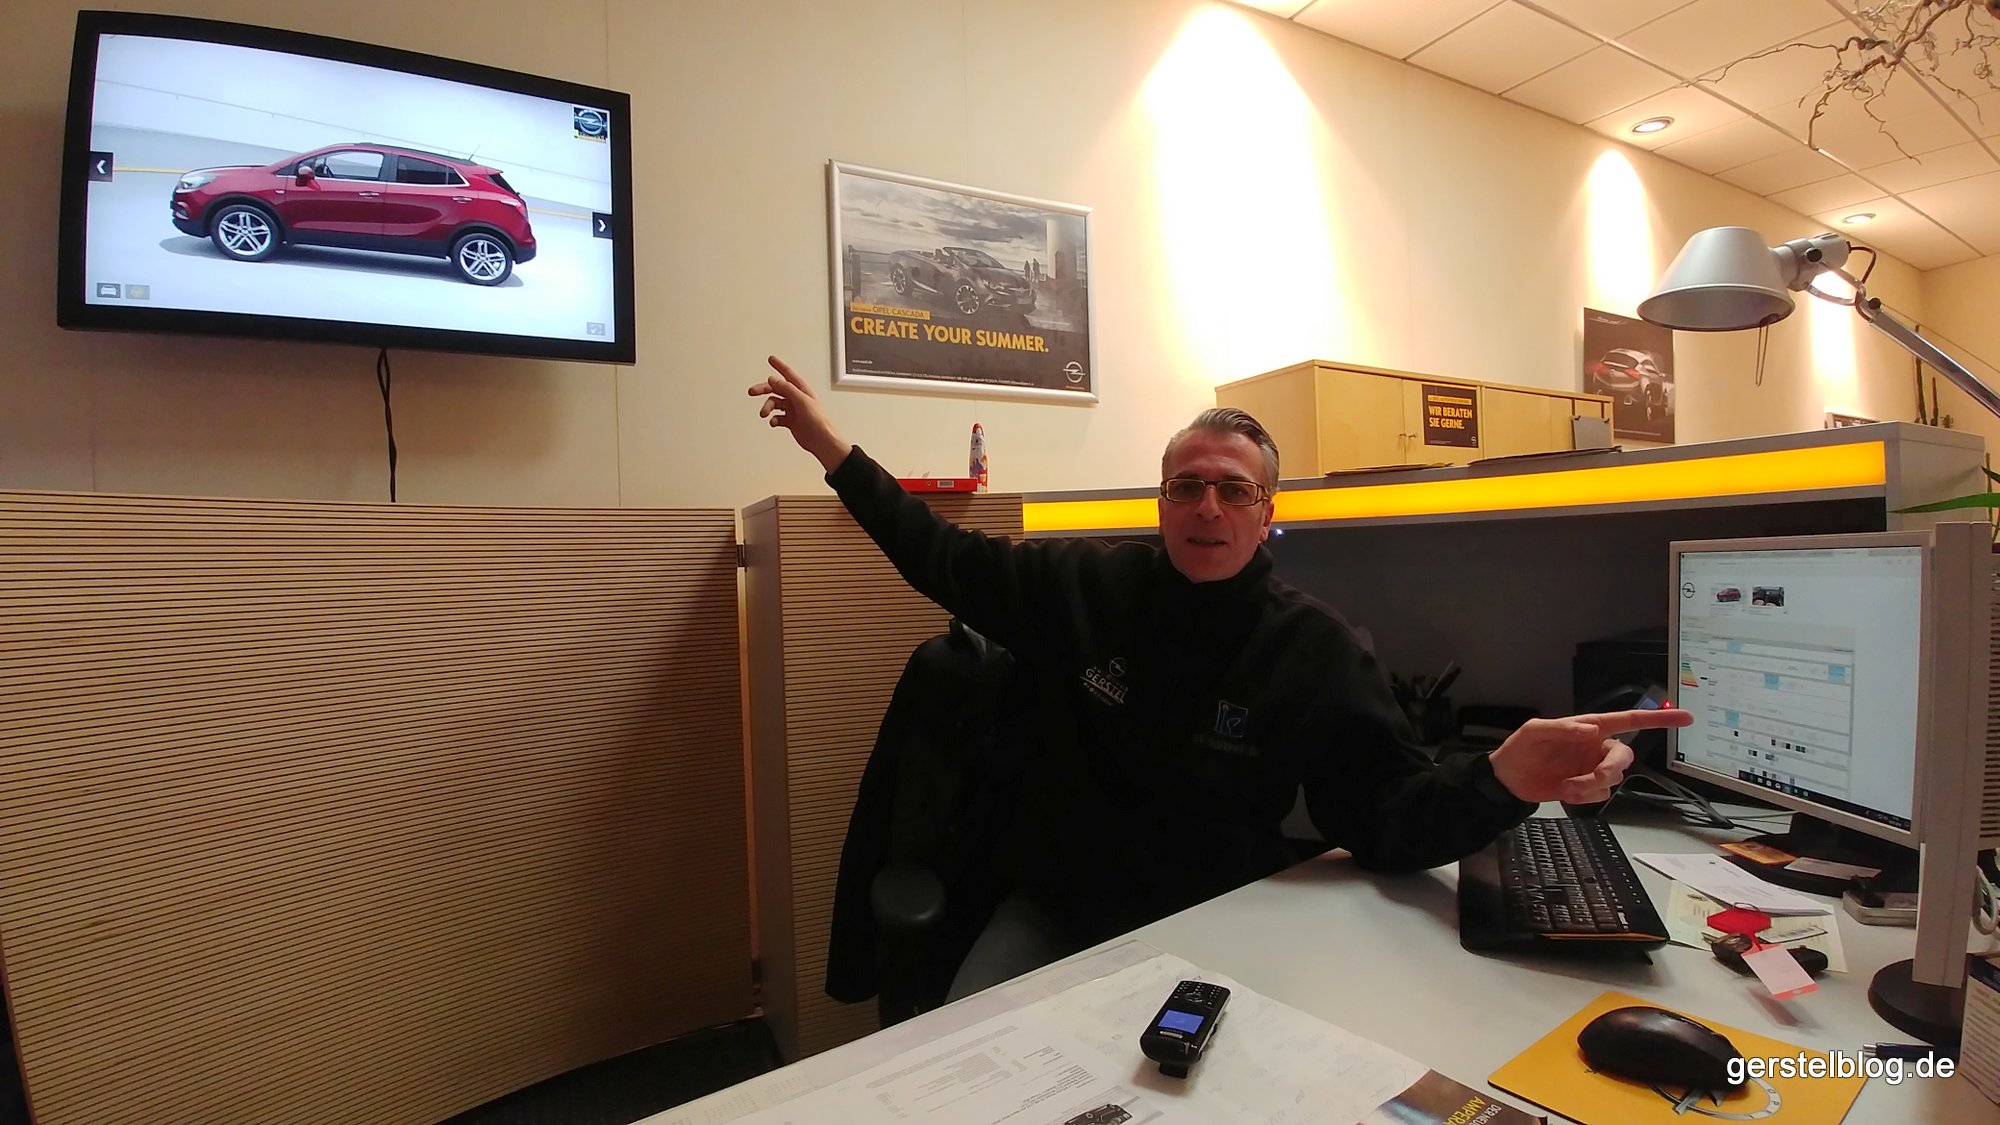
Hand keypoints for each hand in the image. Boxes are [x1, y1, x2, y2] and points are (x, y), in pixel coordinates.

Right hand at [750, 355, 850, 471]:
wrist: (822, 441)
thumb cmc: (818, 421)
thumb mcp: (802, 401)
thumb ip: (787, 389)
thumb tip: (773, 379)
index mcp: (801, 390)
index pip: (788, 374)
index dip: (779, 365)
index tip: (771, 358)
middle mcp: (796, 398)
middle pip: (776, 389)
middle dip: (764, 389)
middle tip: (752, 391)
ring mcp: (793, 410)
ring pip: (775, 404)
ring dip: (767, 408)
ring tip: (764, 414)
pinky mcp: (790, 421)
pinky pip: (777, 417)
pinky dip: (773, 419)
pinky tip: (773, 422)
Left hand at [1488, 707, 1692, 803]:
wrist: (1508, 780)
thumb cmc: (1519, 749)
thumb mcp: (1534, 732)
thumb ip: (1562, 728)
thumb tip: (1591, 731)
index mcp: (1588, 727)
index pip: (1629, 720)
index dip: (1658, 718)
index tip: (1685, 718)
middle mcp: (1596, 746)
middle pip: (1625, 757)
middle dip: (1610, 770)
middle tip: (1589, 779)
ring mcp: (1593, 768)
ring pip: (1613, 779)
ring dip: (1591, 785)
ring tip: (1565, 786)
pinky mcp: (1588, 787)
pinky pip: (1602, 795)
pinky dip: (1586, 796)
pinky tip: (1566, 791)